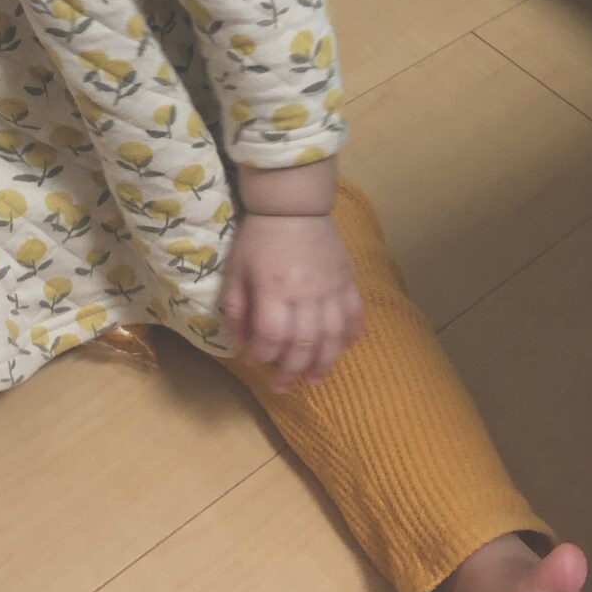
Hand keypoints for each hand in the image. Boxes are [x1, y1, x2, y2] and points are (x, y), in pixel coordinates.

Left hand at [221, 213, 363, 391]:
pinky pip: (355, 315)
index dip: (262, 356)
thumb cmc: (259, 238)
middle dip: (291, 371)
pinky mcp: (347, 281)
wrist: (294, 206)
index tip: (253, 361)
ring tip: (314, 380)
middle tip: (281, 385)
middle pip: (304, 344)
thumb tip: (240, 344)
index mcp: (274, 290)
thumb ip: (236, 308)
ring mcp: (331, 289)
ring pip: (333, 337)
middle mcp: (306, 294)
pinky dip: (350, 336)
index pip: (272, 336)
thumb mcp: (236, 270)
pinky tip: (342, 349)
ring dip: (324, 363)